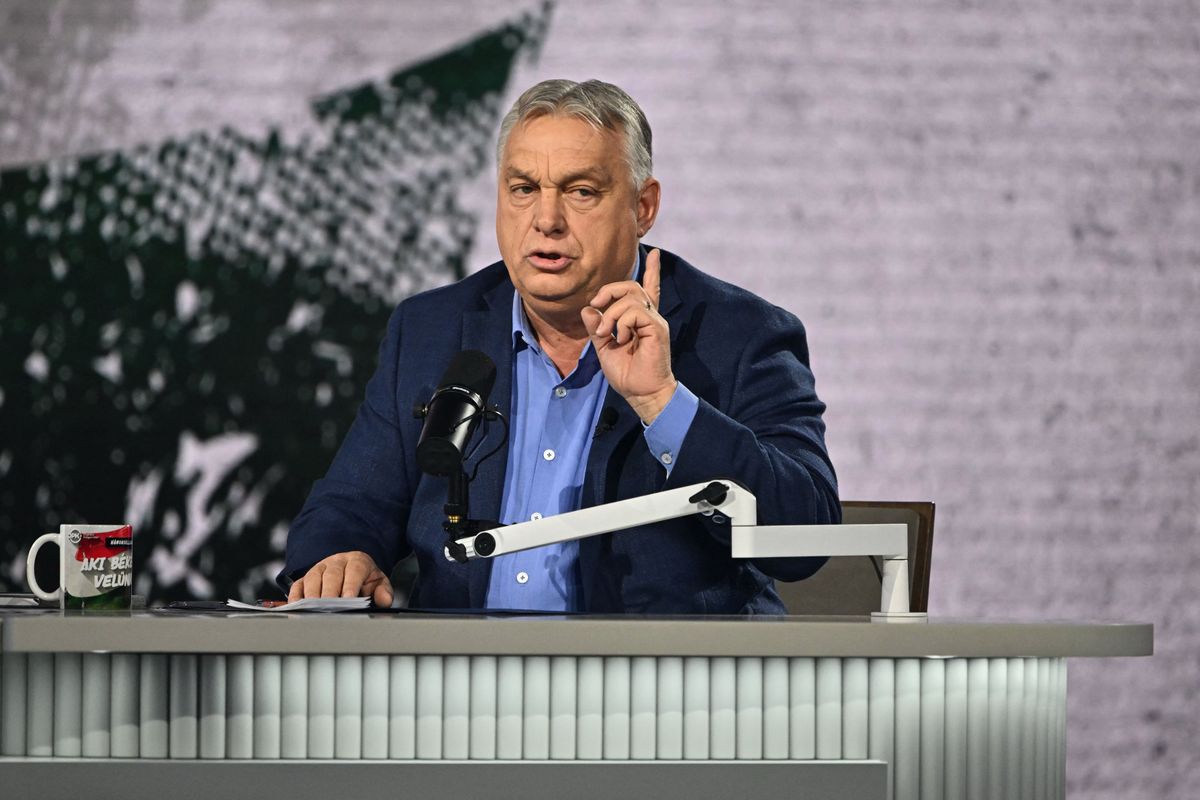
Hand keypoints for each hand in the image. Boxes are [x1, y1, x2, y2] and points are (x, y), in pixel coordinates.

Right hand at [288, 550, 393, 606]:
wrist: (351, 570)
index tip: (349, 599)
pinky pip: (298, 584)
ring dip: (313, 594)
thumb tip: (385, 600)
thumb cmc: (364, 580)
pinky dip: (296, 595)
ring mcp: (319, 568)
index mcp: (357, 561)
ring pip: (313, 578)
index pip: (354, 571)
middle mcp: (336, 562)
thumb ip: (383, 591)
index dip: (351, 585)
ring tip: (314, 609)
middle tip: (330, 608)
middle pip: (332, 575)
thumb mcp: (378, 583)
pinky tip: (297, 607)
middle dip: (331, 592)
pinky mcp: (305, 578)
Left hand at [581, 248, 675, 422]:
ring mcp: (654, 321)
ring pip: (630, 297)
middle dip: (609, 290)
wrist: (641, 393)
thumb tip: (588, 309)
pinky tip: (621, 338)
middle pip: (631, 286)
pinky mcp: (657, 328)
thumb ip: (597, 328)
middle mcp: (649, 317)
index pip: (648, 289)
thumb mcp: (604, 348)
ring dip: (611, 313)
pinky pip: (635, 312)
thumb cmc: (627, 374)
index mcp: (640, 320)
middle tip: (596, 304)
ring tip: (608, 333)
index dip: (652, 271)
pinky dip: (621, 322)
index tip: (654, 253)